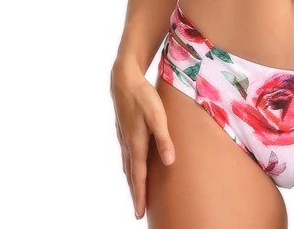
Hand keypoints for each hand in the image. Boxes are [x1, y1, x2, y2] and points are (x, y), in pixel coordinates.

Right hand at [110, 58, 174, 219]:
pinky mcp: (124, 131)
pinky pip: (126, 156)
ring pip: (127, 166)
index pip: (138, 176)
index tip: (139, 212)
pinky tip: (131, 167)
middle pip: (131, 175)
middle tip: (137, 211)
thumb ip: (164, 138)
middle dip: (135, 193)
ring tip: (136, 193)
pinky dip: (129, 168)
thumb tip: (169, 162)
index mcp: (136, 144)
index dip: (140, 194)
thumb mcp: (157, 116)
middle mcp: (127, 144)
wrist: (123, 80)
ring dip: (132, 181)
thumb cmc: (143, 97)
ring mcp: (124, 138)